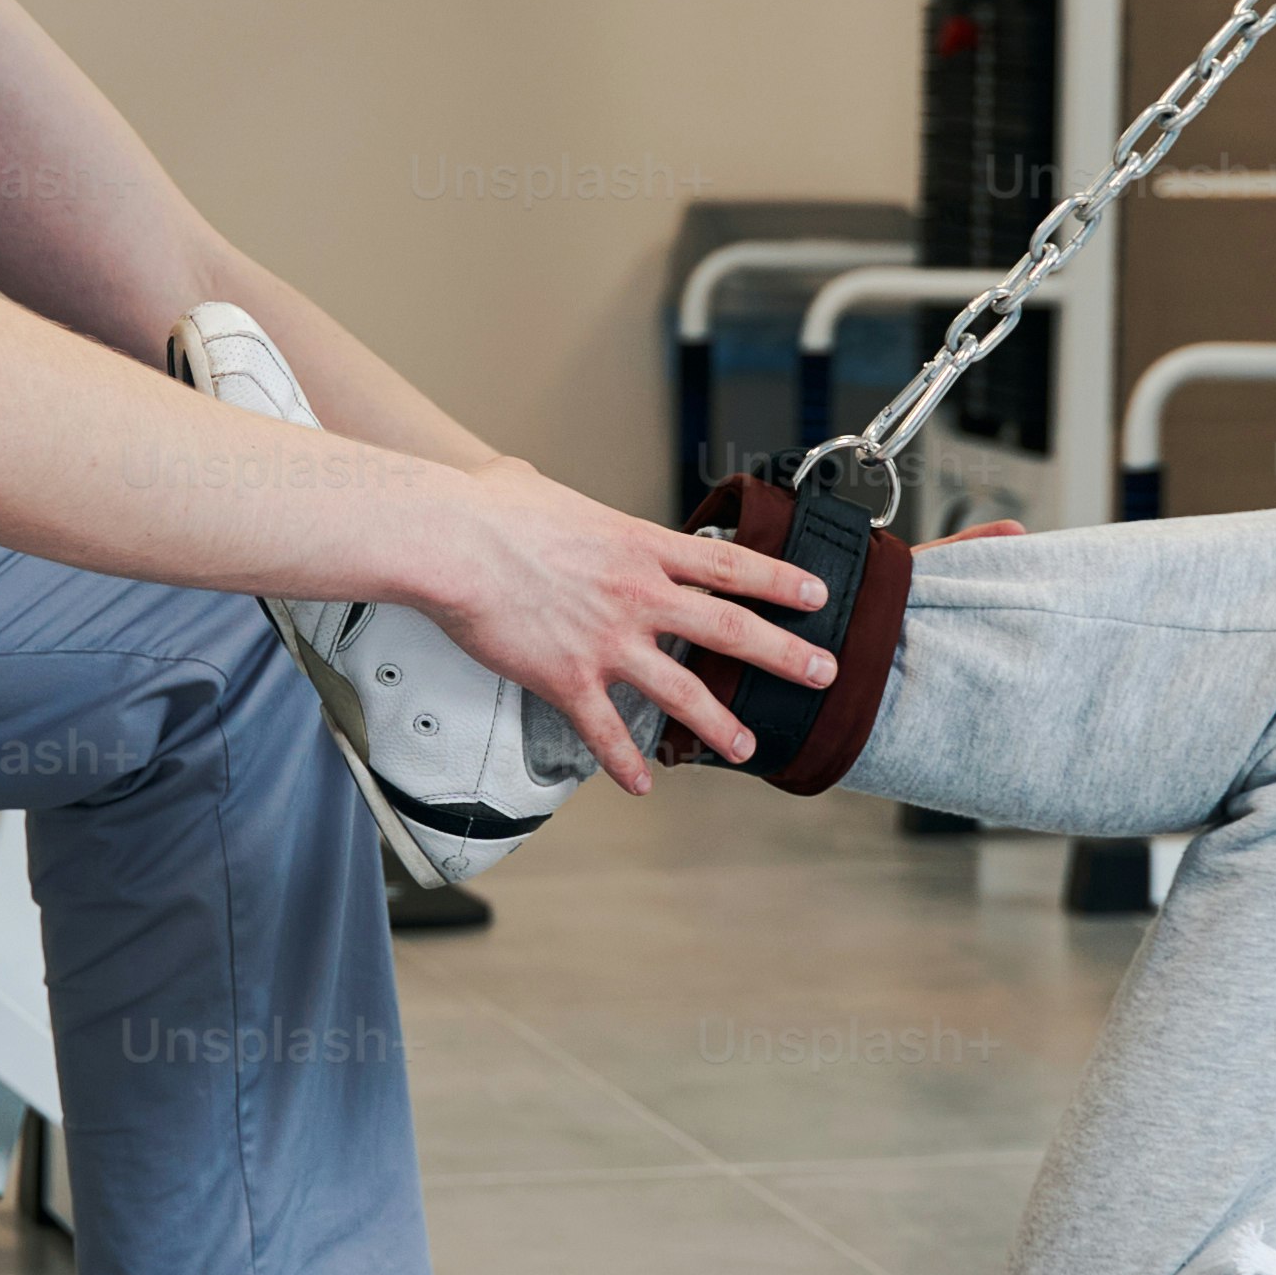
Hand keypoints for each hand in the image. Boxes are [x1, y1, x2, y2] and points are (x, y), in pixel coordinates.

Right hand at [426, 462, 837, 791]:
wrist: (452, 542)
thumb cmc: (487, 508)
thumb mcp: (539, 487)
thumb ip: (558, 504)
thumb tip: (530, 488)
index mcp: (639, 545)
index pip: (729, 565)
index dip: (780, 582)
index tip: (817, 596)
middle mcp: (637, 595)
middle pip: (729, 628)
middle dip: (784, 655)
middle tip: (823, 674)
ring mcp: (607, 640)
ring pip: (682, 690)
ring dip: (719, 724)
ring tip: (747, 748)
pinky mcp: (568, 678)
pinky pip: (605, 731)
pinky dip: (625, 764)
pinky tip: (641, 786)